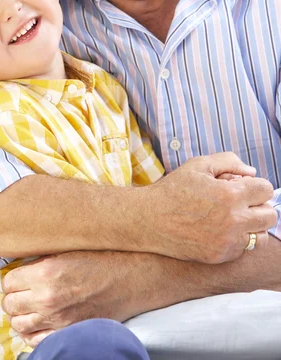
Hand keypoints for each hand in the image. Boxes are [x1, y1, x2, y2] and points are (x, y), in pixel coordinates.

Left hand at [2, 251, 142, 347]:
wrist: (130, 280)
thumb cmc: (102, 260)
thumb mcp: (67, 251)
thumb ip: (41, 260)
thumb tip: (20, 266)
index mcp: (46, 273)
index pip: (8, 282)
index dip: (13, 278)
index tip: (19, 276)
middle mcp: (47, 299)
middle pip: (10, 304)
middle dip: (13, 296)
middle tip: (22, 290)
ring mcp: (57, 320)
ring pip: (18, 324)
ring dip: (20, 314)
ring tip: (28, 305)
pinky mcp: (67, 332)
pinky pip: (34, 340)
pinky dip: (31, 332)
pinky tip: (38, 321)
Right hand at [145, 152, 275, 263]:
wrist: (149, 219)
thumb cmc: (173, 189)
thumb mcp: (198, 165)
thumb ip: (229, 162)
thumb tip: (252, 172)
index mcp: (229, 194)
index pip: (266, 190)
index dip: (256, 186)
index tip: (245, 188)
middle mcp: (233, 220)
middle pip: (270, 215)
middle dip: (259, 206)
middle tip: (242, 203)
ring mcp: (227, 241)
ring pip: (262, 236)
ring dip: (253, 226)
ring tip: (235, 219)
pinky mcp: (220, 256)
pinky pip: (244, 249)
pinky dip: (238, 240)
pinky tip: (221, 230)